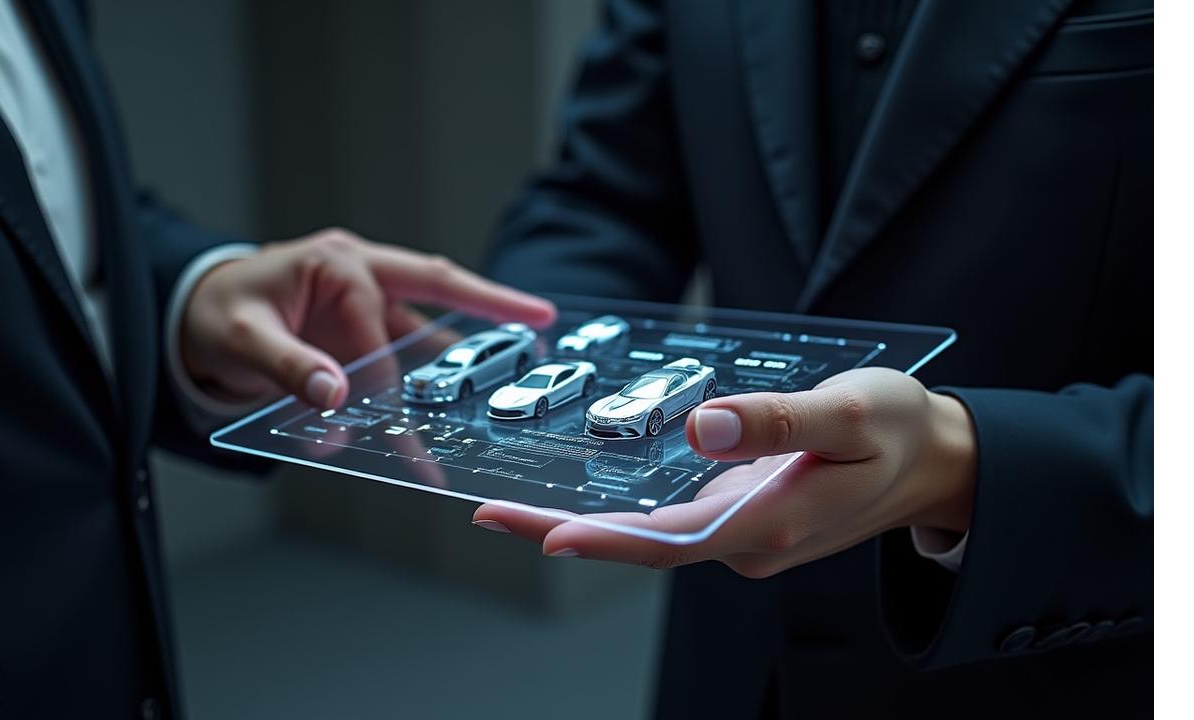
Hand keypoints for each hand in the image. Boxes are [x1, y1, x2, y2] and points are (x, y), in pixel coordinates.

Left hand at [180, 228, 555, 407]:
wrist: (196, 309)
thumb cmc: (213, 312)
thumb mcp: (238, 337)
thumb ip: (286, 365)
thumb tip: (334, 394)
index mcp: (333, 261)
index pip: (374, 321)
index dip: (384, 373)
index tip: (392, 418)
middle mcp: (358, 269)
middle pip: (436, 284)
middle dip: (490, 302)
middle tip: (541, 316)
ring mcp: (365, 294)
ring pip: (429, 317)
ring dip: (464, 345)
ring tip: (510, 366)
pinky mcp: (363, 320)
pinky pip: (407, 343)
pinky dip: (428, 368)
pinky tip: (453, 392)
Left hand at [473, 368, 976, 576]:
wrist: (938, 460)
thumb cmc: (899, 431)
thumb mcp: (849, 414)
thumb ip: (776, 422)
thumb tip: (702, 427)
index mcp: (768, 523)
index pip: (662, 540)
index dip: (597, 537)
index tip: (538, 532)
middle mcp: (747, 541)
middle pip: (639, 544)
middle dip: (562, 529)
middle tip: (488, 513)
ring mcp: (745, 533)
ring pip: (650, 535)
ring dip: (584, 522)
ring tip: (515, 504)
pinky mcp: (745, 517)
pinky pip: (671, 520)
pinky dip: (622, 510)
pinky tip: (587, 494)